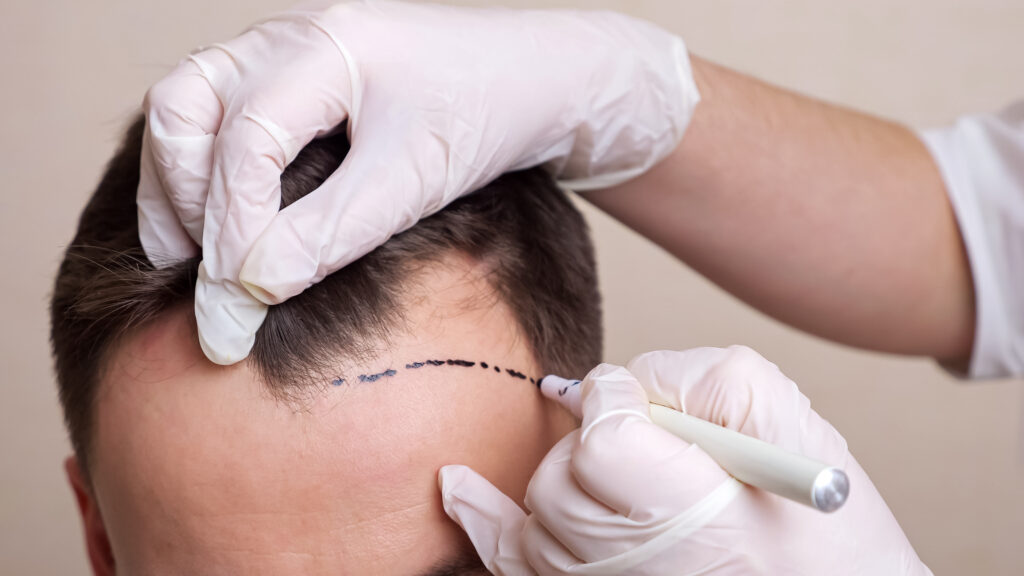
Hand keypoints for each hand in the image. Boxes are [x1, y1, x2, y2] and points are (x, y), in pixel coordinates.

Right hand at [137, 0, 699, 363]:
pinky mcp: (291, 82)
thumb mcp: (412, 182)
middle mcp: (288, 40)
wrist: (531, 82)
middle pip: (182, 106)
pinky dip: (204, 176)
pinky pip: (217, 118)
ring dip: (180, 188)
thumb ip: (331, 234)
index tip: (233, 302)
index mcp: (325, 48)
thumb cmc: (483, 117)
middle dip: (182, 197)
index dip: (232, 226)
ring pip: (186, 109)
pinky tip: (222, 234)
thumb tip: (247, 290)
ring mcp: (283, 54)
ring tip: (194, 264)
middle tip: (194, 277)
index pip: (246, 140)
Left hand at [439, 346, 931, 574]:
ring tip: (595, 467)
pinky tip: (458, 491)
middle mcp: (644, 569)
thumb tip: (631, 380)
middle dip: (588, 441)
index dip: (613, 401)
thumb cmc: (832, 536)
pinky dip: (484, 525)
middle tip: (635, 438)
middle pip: (559, 481)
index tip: (632, 397)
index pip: (604, 441)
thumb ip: (709, 381)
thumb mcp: (796, 432)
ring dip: (558, 479)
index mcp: (699, 521)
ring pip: (536, 519)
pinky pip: (515, 566)